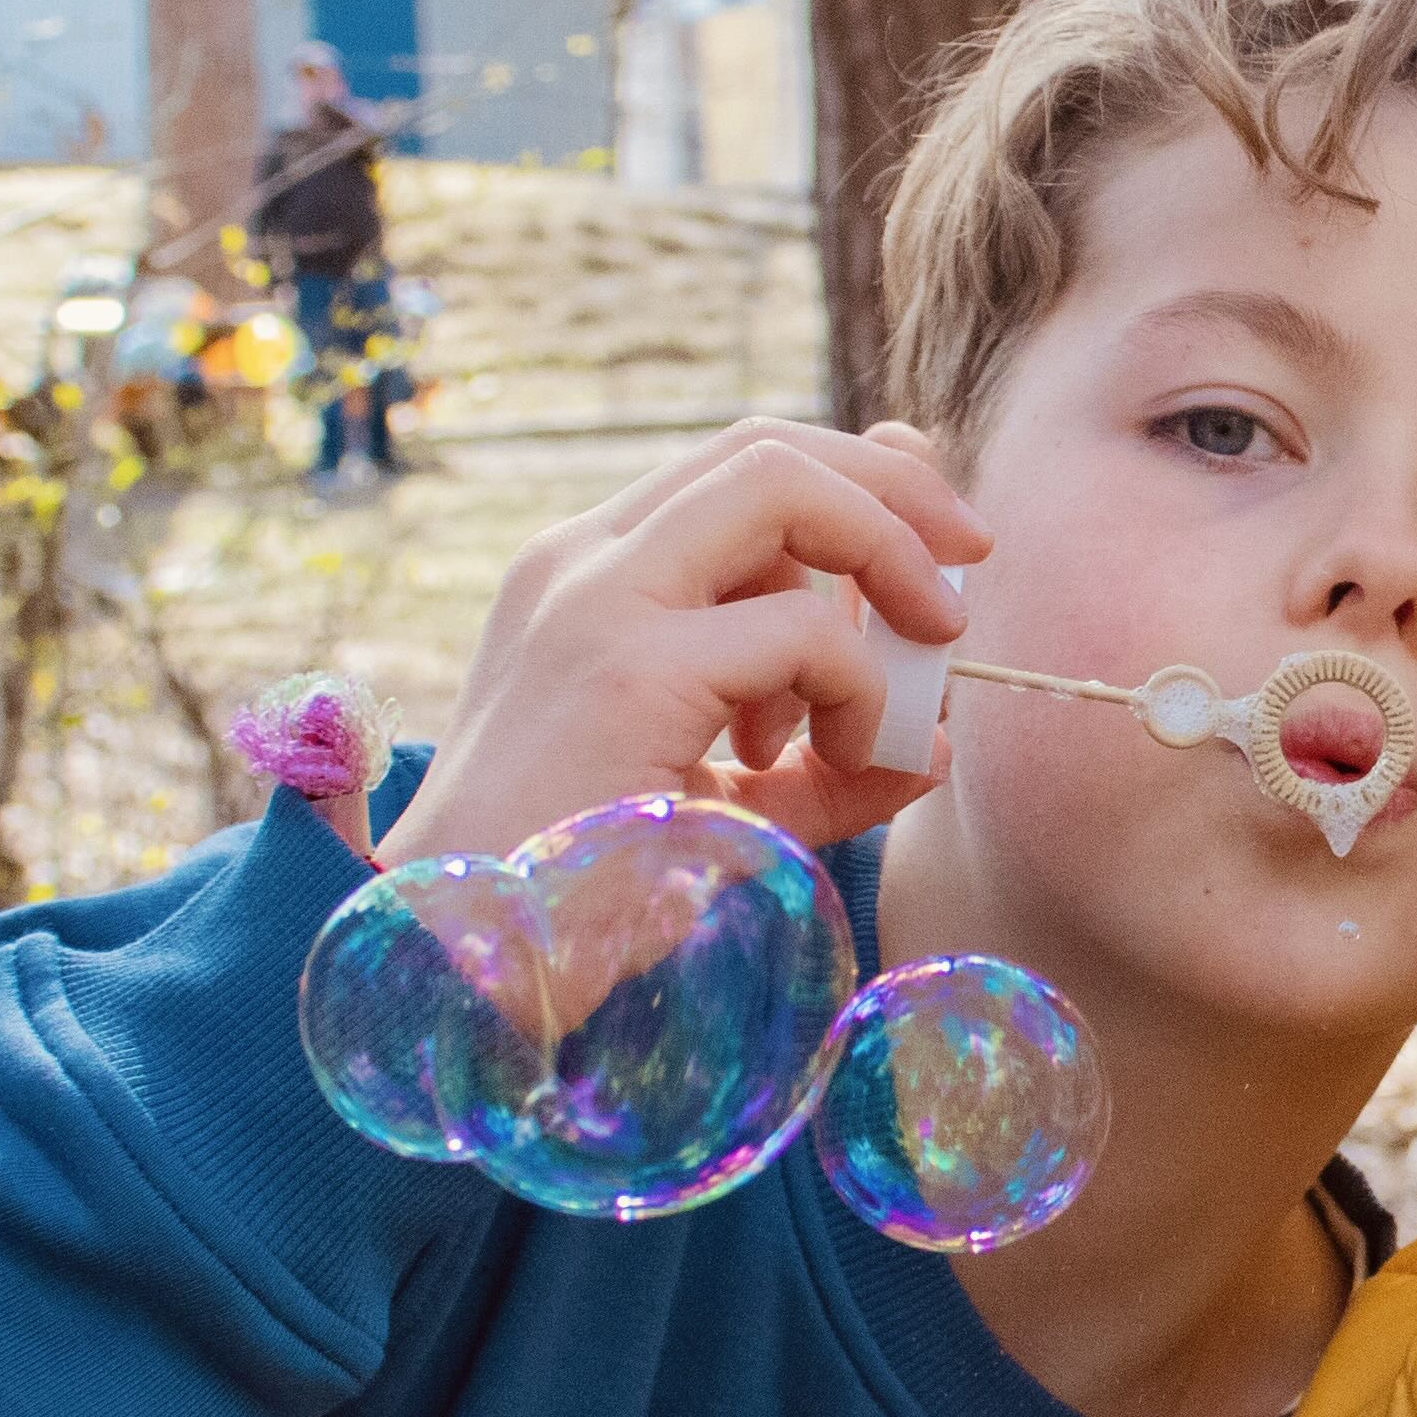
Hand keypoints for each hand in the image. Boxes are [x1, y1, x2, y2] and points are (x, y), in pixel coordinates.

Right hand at [381, 422, 988, 867]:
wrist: (453, 970)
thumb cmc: (579, 894)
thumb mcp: (722, 807)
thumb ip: (816, 754)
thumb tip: (931, 735)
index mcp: (586, 580)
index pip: (735, 469)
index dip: (856, 482)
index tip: (937, 549)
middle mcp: (581, 564)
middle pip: (767, 445)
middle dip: (895, 493)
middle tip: (964, 578)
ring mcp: (596, 601)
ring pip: (783, 485)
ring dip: (886, 572)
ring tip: (888, 712)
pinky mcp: (628, 668)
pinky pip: (803, 627)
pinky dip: (861, 687)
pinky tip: (844, 763)